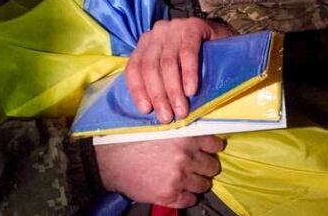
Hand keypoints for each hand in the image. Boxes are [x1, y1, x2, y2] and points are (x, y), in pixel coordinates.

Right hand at [95, 136, 223, 207]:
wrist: (112, 160)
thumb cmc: (134, 140)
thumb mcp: (162, 127)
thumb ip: (183, 131)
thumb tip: (201, 137)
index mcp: (187, 137)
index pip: (215, 145)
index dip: (211, 148)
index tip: (206, 151)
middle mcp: (186, 157)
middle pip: (212, 166)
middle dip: (205, 167)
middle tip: (195, 166)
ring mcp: (179, 177)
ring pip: (204, 184)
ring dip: (197, 182)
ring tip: (186, 179)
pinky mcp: (170, 195)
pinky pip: (190, 199)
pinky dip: (187, 196)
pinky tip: (179, 190)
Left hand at [125, 18, 234, 122]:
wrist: (225, 40)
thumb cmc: (197, 60)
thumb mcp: (173, 69)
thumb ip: (160, 81)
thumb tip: (153, 110)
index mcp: (147, 42)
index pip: (134, 67)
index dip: (138, 90)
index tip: (146, 110)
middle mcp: (157, 31)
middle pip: (150, 66)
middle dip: (158, 95)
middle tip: (167, 116)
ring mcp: (175, 26)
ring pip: (167, 62)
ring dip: (173, 90)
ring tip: (181, 109)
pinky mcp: (193, 26)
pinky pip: (187, 53)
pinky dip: (188, 74)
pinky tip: (191, 90)